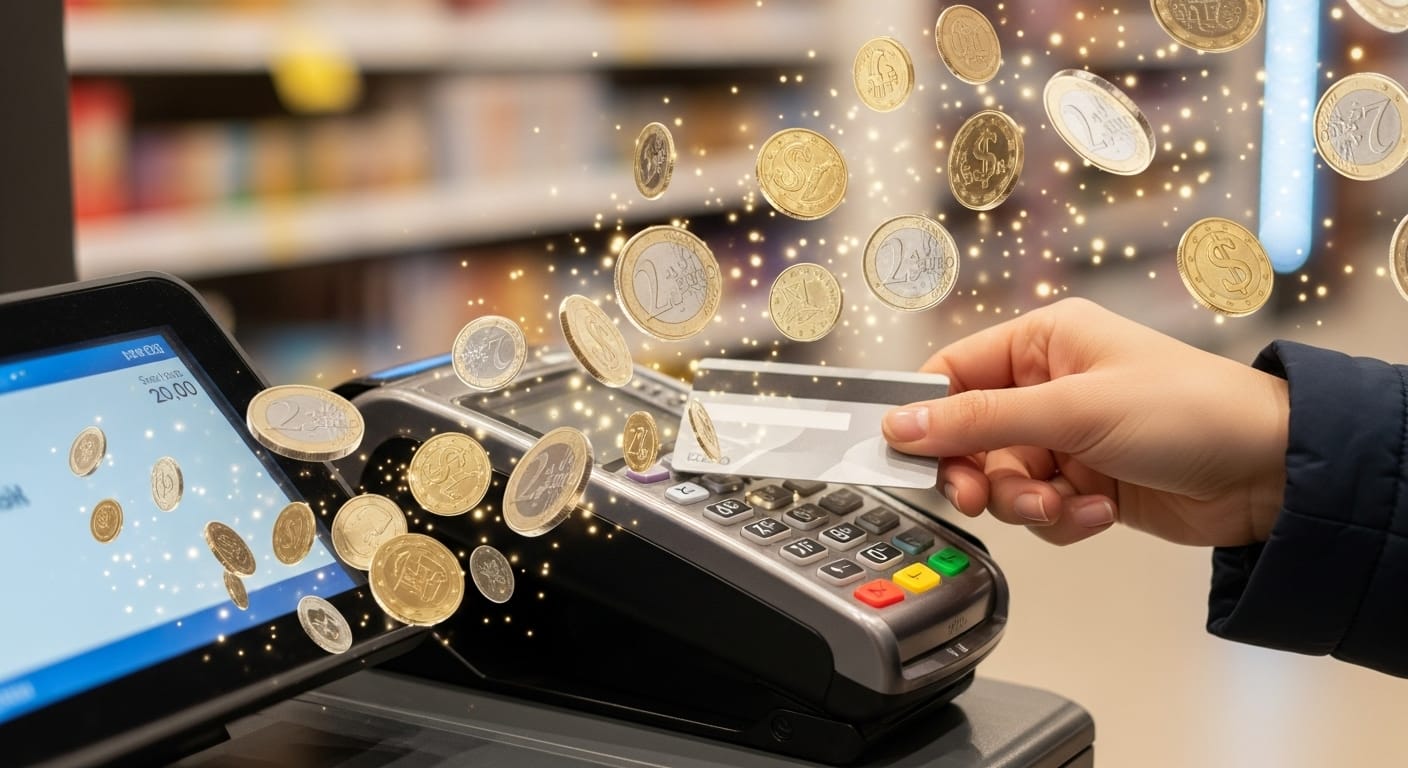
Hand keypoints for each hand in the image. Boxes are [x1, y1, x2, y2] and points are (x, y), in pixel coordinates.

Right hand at [881, 298, 1288, 546]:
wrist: (1272, 472)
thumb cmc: (1189, 410)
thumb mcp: (1074, 409)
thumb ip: (980, 419)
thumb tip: (902, 424)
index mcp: (1042, 343)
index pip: (953, 373)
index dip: (926, 415)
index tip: (903, 453)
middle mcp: (1048, 387)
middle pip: (969, 437)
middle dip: (978, 473)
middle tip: (980, 496)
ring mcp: (1067, 438)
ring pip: (1002, 481)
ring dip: (1025, 502)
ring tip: (1064, 504)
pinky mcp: (1085, 483)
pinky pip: (1039, 509)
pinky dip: (1061, 519)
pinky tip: (1099, 512)